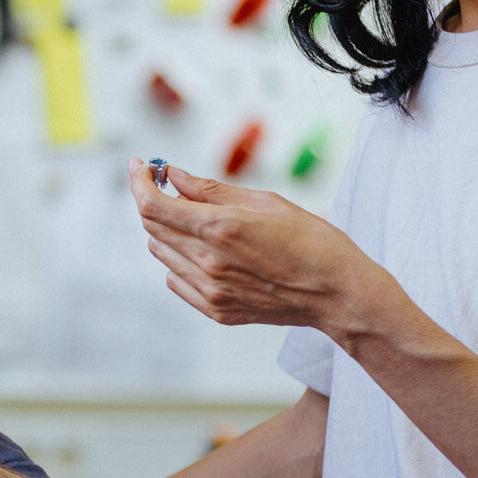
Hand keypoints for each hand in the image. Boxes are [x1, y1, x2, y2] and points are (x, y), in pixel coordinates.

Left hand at [130, 158, 387, 338]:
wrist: (338, 294)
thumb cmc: (312, 242)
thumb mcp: (265, 202)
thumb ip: (212, 190)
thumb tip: (174, 176)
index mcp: (220, 229)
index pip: (153, 205)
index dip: (139, 181)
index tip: (140, 166)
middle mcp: (208, 263)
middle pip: (152, 227)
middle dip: (153, 199)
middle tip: (168, 184)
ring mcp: (210, 291)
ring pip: (162, 253)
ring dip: (168, 230)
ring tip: (201, 220)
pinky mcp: (216, 310)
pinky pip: (176, 280)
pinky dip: (180, 260)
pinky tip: (207, 251)